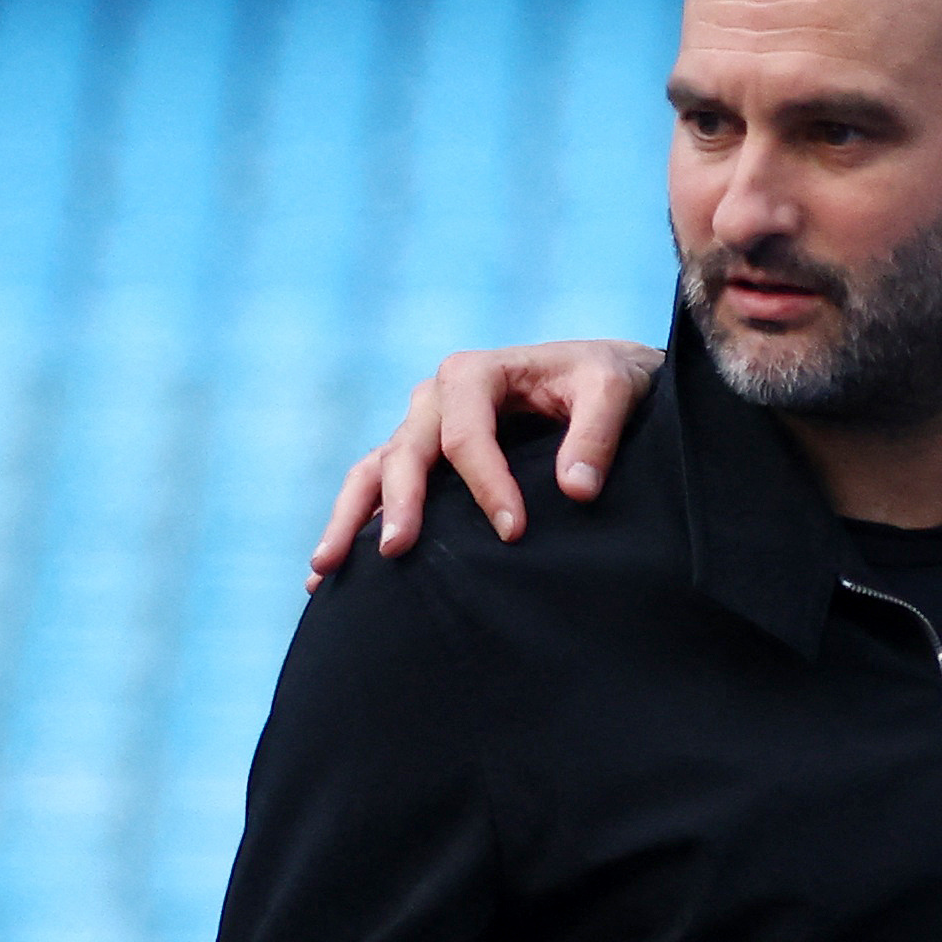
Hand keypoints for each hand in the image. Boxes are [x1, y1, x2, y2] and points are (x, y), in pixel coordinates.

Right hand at [309, 340, 662, 584]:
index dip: (487, 485)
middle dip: (399, 503)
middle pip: (406, 453)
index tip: (513, 533)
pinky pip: (379, 486)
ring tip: (327, 567)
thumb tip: (577, 491)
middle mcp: (436, 396)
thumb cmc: (606, 379)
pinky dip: (356, 522)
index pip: (466, 435)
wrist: (598, 375)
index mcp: (475, 373)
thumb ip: (597, 434)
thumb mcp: (614, 390)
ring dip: (350, 518)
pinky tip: (334, 568)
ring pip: (375, 471)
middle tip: (397, 552)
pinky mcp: (423, 455)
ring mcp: (422, 426)